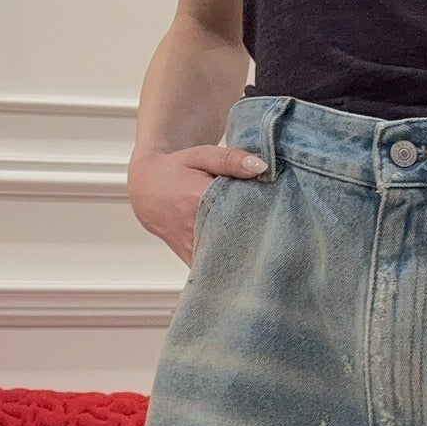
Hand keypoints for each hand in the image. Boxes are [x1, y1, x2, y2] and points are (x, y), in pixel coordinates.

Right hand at [128, 143, 268, 264]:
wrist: (148, 191)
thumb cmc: (176, 171)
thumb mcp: (202, 155)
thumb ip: (232, 159)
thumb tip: (262, 167)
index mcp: (197, 201)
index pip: (240, 211)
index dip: (262, 213)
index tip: (278, 212)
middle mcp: (195, 231)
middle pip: (240, 240)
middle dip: (260, 236)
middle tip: (275, 230)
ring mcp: (193, 251)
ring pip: (231, 260)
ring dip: (248, 253)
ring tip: (263, 243)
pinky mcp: (194, 264)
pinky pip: (220, 270)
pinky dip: (235, 263)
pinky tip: (246, 254)